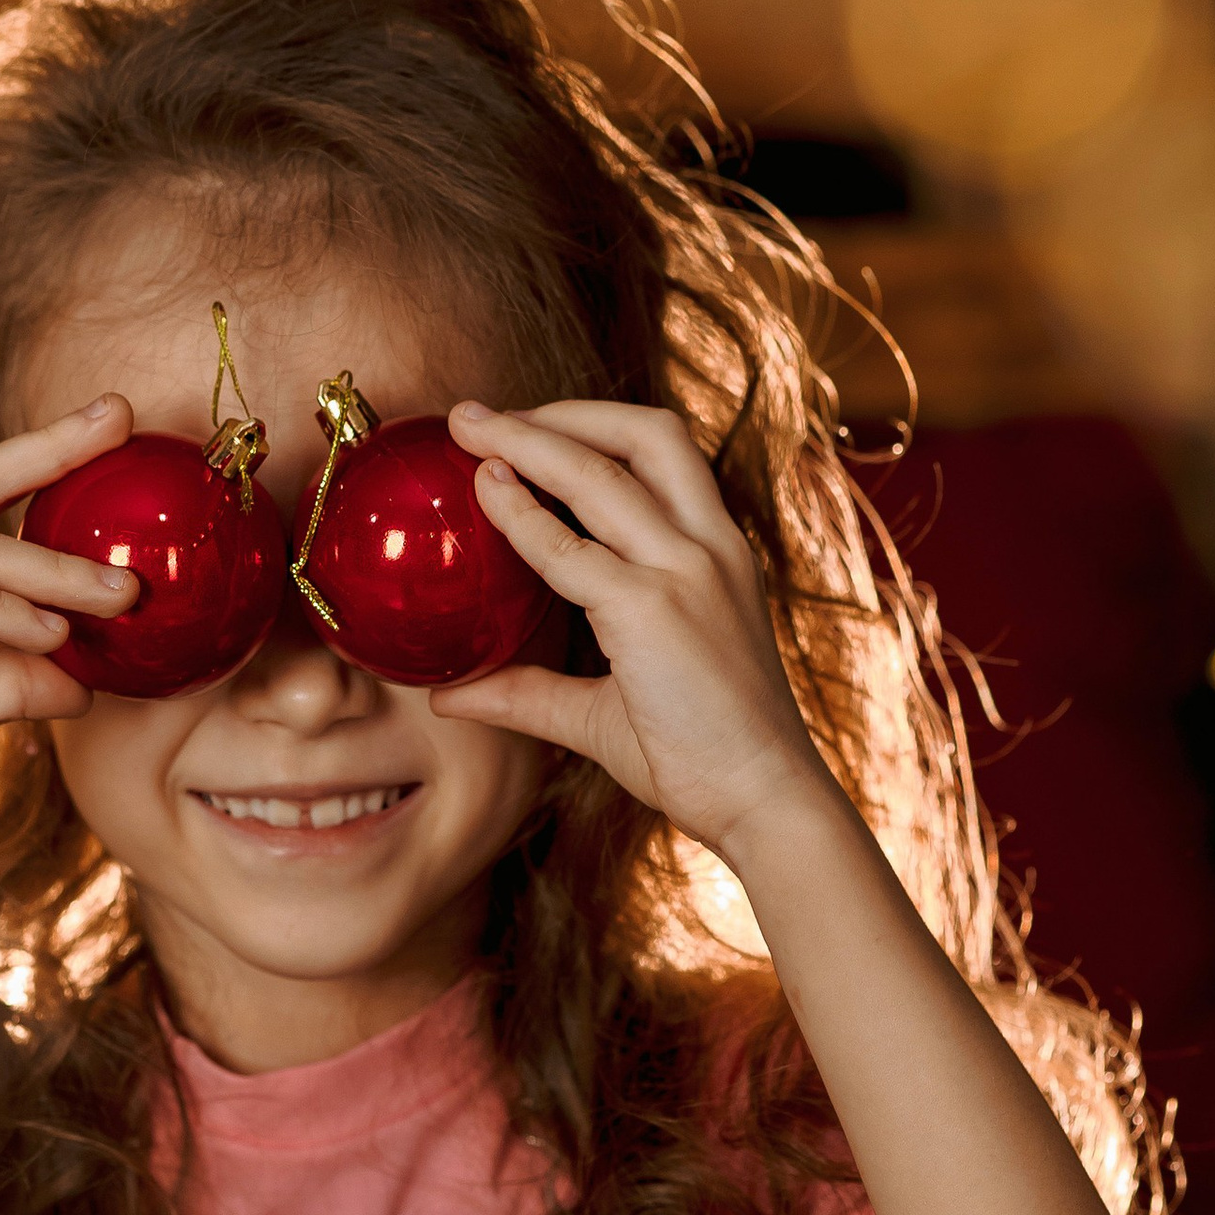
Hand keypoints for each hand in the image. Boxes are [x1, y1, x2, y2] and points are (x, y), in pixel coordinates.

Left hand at [436, 399, 838, 870]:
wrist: (768, 802)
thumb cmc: (701, 760)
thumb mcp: (603, 715)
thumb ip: (529, 693)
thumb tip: (447, 693)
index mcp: (716, 555)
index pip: (659, 457)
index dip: (587, 428)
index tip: (520, 430)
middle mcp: (709, 548)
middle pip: (642, 433)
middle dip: (556, 411)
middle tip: (478, 413)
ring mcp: (687, 573)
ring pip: (600, 471)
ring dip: (528, 440)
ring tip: (469, 428)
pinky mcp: (655, 610)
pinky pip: (569, 549)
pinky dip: (520, 515)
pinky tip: (484, 498)